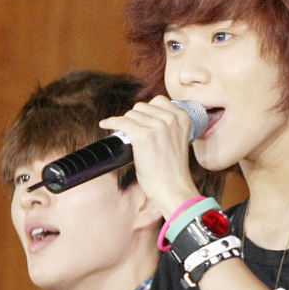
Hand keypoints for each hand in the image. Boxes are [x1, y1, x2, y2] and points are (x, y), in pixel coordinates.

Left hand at [99, 96, 198, 216]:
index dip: (147, 112)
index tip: (142, 121)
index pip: (158, 101)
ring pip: (131, 114)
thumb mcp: (177, 140)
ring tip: (127, 136)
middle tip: (135, 134)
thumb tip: (145, 116)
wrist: (173, 188)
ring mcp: (157, 126)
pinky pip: (120, 122)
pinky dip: (110, 123)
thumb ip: (168, 126)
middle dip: (136, 119)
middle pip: (142, 107)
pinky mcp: (142, 136)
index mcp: (182, 117)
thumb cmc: (173, 170)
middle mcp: (170, 118)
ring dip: (126, 124)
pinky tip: (106, 125)